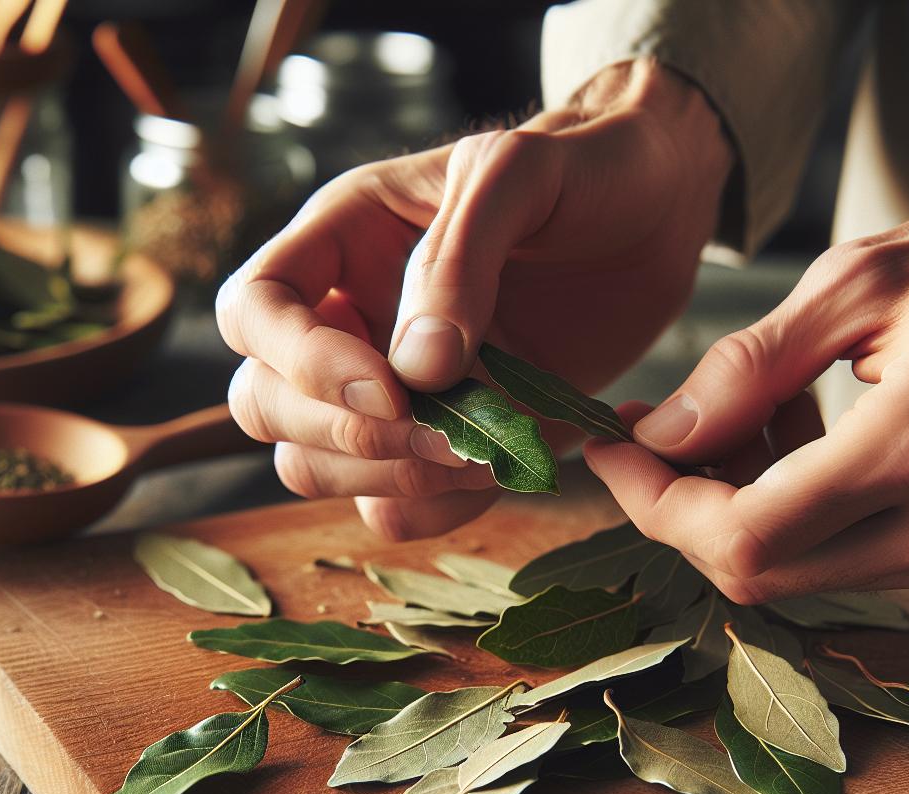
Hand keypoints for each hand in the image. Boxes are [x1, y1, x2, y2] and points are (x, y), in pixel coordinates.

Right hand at [218, 60, 729, 538]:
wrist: (655, 214)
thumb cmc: (581, 169)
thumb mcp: (519, 175)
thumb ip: (458, 259)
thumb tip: (414, 369)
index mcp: (338, 237)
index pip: (253, 310)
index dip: (299, 362)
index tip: (389, 387)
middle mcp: (344, 317)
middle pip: (265, 404)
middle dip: (346, 434)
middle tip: (446, 432)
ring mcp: (386, 389)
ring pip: (314, 469)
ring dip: (388, 478)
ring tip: (481, 449)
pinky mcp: (437, 443)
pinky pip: (391, 510)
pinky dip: (433, 508)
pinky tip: (497, 468)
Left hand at [585, 176, 908, 601]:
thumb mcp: (868, 279)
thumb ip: (752, 365)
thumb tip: (662, 433)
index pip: (741, 534)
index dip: (653, 503)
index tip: (610, 448)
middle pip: (758, 572)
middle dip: (684, 508)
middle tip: (660, 430)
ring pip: (799, 571)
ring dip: (742, 504)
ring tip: (749, 407)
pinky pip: (848, 557)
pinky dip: (798, 508)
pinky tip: (804, 432)